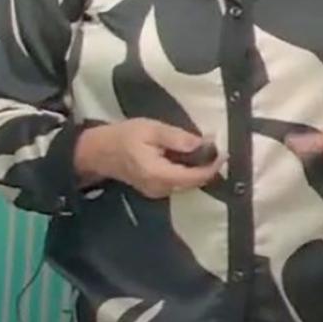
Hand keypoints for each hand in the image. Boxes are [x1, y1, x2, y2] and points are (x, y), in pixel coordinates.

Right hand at [74, 120, 222, 198]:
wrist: (97, 151)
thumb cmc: (124, 137)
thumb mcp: (151, 130)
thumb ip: (177, 138)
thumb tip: (203, 143)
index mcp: (158, 174)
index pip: (194, 177)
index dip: (212, 166)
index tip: (225, 152)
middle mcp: (159, 188)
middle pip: (193, 183)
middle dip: (208, 167)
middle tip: (217, 148)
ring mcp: (156, 191)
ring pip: (187, 184)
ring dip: (199, 169)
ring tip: (207, 150)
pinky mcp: (154, 189)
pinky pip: (178, 183)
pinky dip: (188, 171)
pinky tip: (191, 156)